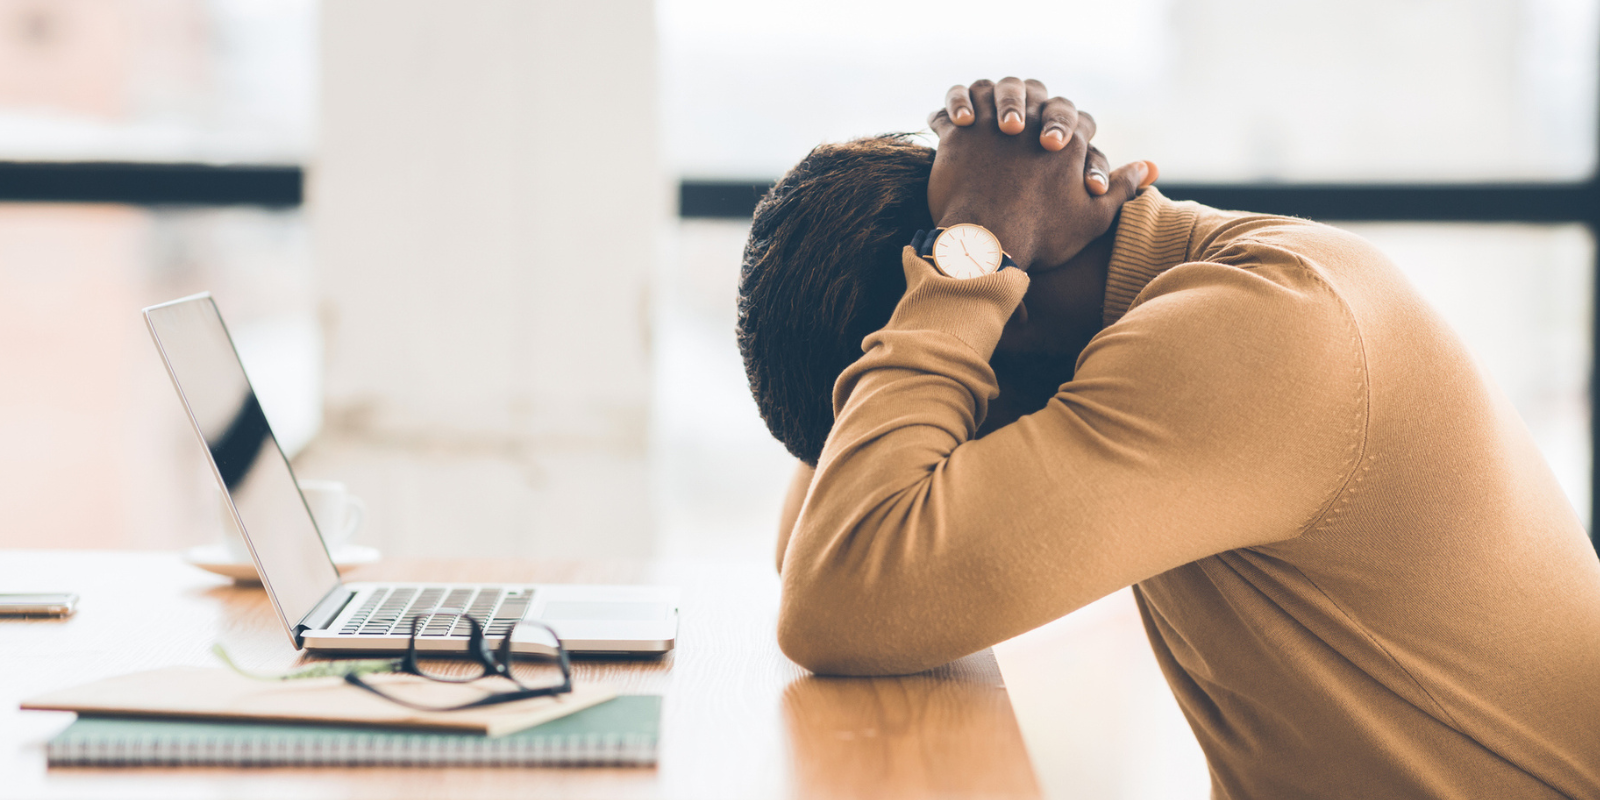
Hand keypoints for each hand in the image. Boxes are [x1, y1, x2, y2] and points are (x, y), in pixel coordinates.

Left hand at [926, 78, 1156, 268]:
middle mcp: (1032, 120)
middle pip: (1034, 93)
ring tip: (980, 114)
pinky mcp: (957, 133)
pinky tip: (948, 122)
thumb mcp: (1093, 218)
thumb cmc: (1042, 236)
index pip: (1076, 118)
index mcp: (1068, 139)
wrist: (987, 245)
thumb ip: (1121, 188)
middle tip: (1018, 123)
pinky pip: (949, 110)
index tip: (1058, 145)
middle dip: (1029, 103)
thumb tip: (1148, 167)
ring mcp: (992, 123)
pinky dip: (948, 111)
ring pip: (989, 90)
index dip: (1070, 128)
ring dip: (986, 98)